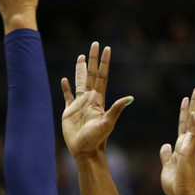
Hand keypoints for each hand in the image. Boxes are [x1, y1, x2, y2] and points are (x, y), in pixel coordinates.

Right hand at [60, 42, 132, 158]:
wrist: (85, 150)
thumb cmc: (97, 139)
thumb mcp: (107, 123)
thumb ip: (116, 109)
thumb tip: (130, 98)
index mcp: (98, 99)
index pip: (102, 76)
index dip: (103, 63)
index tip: (107, 48)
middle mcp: (89, 99)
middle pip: (91, 75)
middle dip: (93, 60)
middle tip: (94, 44)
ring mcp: (79, 105)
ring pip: (80, 82)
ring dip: (80, 70)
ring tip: (80, 57)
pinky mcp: (69, 112)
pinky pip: (67, 96)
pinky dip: (66, 88)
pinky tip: (64, 80)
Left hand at [159, 85, 194, 194]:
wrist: (181, 194)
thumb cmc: (175, 183)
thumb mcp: (167, 165)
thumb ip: (166, 155)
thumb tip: (165, 145)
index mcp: (181, 145)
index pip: (183, 124)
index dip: (184, 111)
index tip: (185, 98)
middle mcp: (188, 143)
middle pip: (193, 118)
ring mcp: (191, 146)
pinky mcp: (190, 152)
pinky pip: (192, 135)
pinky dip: (192, 124)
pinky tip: (193, 113)